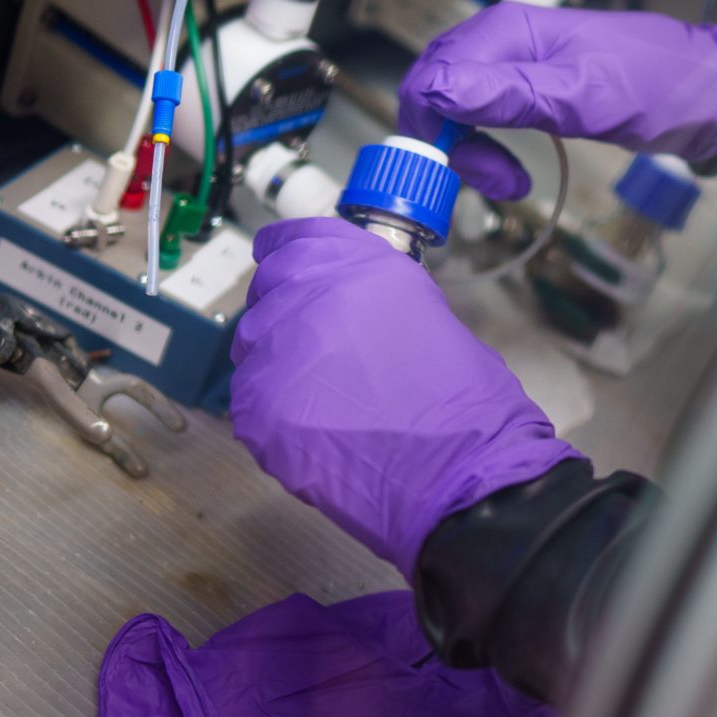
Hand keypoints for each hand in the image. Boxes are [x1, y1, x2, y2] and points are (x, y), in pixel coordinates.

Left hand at [229, 219, 576, 571]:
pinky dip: (275, 415)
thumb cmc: (466, 406)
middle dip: (288, 317)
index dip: (288, 257)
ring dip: (279, 366)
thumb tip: (337, 303)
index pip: (292, 241)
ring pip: (252, 349)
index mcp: (359, 268)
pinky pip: (250, 403)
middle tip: (320, 352)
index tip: (287, 268)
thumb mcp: (427, 314)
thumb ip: (369, 295)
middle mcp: (310, 299)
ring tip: (327, 400)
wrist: (465, 474)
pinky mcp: (259, 411)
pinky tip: (319, 431)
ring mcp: (277, 356)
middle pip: (268, 293)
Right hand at [398, 3, 716, 200]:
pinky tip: (515, 173)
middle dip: (451, 144)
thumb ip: (511, 94)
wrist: (713, 95)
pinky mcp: (532, 93)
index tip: (465, 168)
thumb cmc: (660, 88)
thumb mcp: (585, 96)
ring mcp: (517, 67)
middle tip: (499, 181)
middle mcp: (503, 43)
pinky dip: (489, 150)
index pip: (431, 75)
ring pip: (456, 111)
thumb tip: (438, 91)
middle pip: (436, 92)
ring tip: (512, 183)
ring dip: (471, 153)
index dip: (433, 127)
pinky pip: (485, 119)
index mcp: (508, 32)